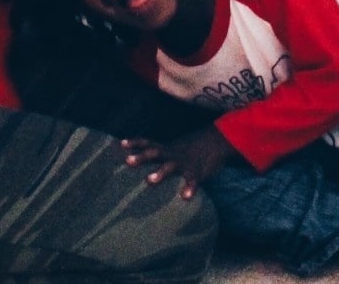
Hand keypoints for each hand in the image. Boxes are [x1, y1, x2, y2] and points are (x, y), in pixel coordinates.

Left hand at [121, 126, 237, 198]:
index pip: (148, 143)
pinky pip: (192, 181)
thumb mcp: (174, 149)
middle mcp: (173, 154)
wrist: (218, 140)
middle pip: (154, 153)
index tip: (120, 144)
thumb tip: (139, 159)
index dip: (135, 143)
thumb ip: (159, 154)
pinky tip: (185, 197)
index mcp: (167, 149)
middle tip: (127, 161)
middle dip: (141, 158)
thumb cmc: (192, 149)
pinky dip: (189, 188)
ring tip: (149, 181)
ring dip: (160, 173)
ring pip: (170, 166)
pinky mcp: (197, 172)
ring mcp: (184, 162)